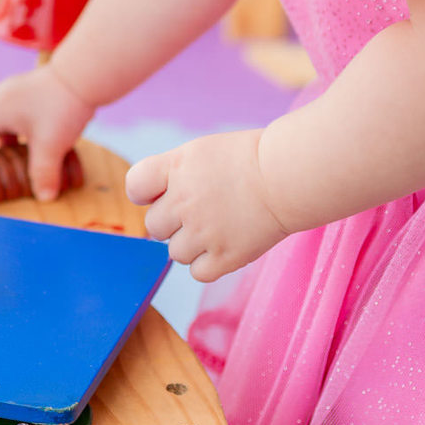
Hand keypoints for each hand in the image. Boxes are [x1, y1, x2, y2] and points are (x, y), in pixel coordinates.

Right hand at [0, 65, 94, 200]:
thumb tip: (45, 198)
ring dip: (6, 137)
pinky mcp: (33, 87)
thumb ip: (44, 173)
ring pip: (4, 118)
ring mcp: (17, 89)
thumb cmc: (61, 107)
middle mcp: (1, 98)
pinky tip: (34, 137)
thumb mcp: (50, 145)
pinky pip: (18, 111)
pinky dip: (19, 126)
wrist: (83, 74)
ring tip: (12, 155)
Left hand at [125, 129, 288, 281]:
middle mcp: (184, 199)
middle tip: (203, 211)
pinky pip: (197, 272)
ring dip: (192, 244)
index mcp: (177, 167)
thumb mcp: (201, 152)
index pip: (135, 186)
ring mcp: (204, 231)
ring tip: (219, 226)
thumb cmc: (249, 160)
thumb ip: (171, 175)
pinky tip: (226, 244)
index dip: (146, 193)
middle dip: (173, 221)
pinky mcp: (225, 256)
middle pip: (154, 226)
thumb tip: (151, 204)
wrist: (290, 176)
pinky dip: (208, 264)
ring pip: (174, 253)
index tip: (163, 193)